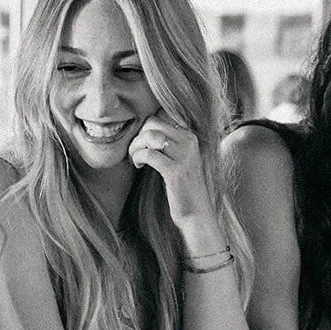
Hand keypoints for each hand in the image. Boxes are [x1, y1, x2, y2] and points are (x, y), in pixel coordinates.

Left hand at [129, 114, 215, 230]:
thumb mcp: (179, 159)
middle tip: (134, 151)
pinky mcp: (174, 170)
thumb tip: (142, 130)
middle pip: (153, 122)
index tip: (139, 143)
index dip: (144, 128)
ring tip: (134, 158)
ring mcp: (183, 155)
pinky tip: (138, 166)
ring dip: (135, 146)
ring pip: (149, 135)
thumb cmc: (182, 188)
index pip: (160, 117)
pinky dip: (137, 157)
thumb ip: (167, 143)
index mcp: (189, 136)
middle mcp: (189, 141)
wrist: (196, 213)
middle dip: (137, 135)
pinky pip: (148, 154)